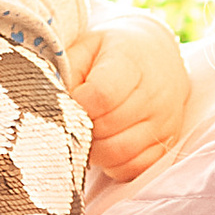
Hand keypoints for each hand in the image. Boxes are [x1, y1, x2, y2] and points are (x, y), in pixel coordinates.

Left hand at [65, 15, 190, 183]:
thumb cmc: (109, 54)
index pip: (101, 95)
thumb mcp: (83, 46)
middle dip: (81, 130)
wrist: (155, 58)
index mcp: (130, 60)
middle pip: (107, 127)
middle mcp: (154, 92)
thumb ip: (63, 67)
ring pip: (119, 153)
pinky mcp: (167, 143)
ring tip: (86, 134)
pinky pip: (134, 168)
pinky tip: (105, 146)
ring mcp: (164, 121)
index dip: (77, 105)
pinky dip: (113, 164)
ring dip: (94, 151)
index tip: (68, 102)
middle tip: (72, 122)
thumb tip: (47, 99)